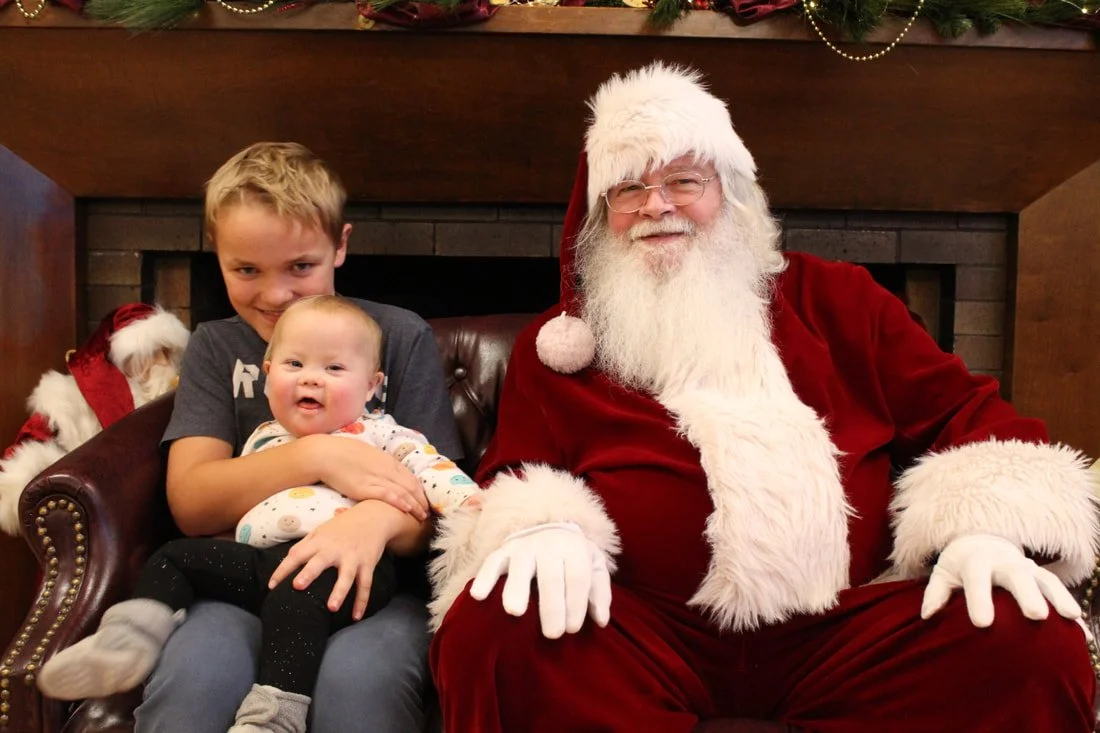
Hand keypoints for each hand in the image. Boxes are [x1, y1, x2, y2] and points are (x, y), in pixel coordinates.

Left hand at [268, 501, 398, 619]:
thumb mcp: (322, 530)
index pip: (297, 554)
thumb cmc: (343, 526)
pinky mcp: (368, 563)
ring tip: (332, 609)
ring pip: (346, 576)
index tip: (271, 586)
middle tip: (297, 586)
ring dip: (339, 592)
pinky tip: (357, 616)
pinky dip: (362, 601)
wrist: (374, 516)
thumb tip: (287, 559)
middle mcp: (335, 549)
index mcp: (320, 540)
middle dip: (309, 573)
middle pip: (320, 562)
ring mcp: (353, 557)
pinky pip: (365, 584)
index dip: (283, 569)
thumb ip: (305, 544)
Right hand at [307, 434, 428, 519]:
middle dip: (422, 500)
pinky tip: (408, 509)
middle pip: (411, 486)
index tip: (426, 500)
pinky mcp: (367, 488)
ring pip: (404, 492)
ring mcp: (377, 478)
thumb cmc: (344, 454)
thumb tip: (387, 472)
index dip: (421, 490)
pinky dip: (400, 502)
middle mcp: (386, 469)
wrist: (327, 454)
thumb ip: (380, 464)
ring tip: (422, 516)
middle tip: (429, 512)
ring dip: (416, 505)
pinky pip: (388, 495)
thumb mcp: (368, 455)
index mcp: (388, 461)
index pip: (411, 477)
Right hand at [469, 522, 611, 638]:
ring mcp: (523, 547)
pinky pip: (491, 563)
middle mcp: (548, 545)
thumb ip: (600, 592)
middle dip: (552, 607)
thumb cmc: (573, 557)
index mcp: (574, 548)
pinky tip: (478, 596)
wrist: (548, 527)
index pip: (577, 578)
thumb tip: (601, 621)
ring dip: (516, 589)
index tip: (572, 630)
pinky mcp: (503, 551)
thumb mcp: (594, 566)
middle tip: (553, 635)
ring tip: (515, 612)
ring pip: (520, 568)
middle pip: (551, 577)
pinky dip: (484, 578)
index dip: (576, 605)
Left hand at [921, 533, 1080, 627]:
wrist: (981, 540)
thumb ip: (936, 593)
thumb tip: (927, 615)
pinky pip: (1058, 588)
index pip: (976, 579)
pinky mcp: (1040, 574)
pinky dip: (1070, 606)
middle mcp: (1003, 561)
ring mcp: (1025, 566)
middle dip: (1027, 594)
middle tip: (1036, 615)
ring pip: (1044, 578)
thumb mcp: (943, 573)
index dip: (979, 599)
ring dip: (1058, 597)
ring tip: (1071, 617)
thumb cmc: (959, 565)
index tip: (982, 624)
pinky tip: (1081, 629)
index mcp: (975, 561)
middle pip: (1016, 575)